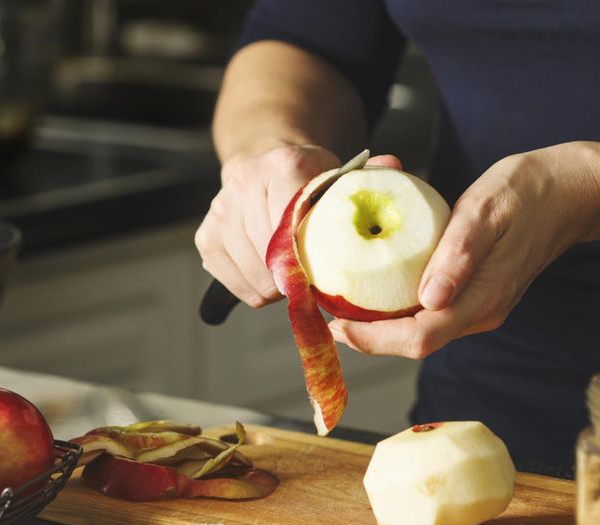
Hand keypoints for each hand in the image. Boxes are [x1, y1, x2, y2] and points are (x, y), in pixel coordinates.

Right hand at [195, 146, 401, 306]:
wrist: (263, 160)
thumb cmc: (309, 178)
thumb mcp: (340, 173)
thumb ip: (368, 176)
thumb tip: (393, 166)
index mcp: (282, 166)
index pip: (297, 230)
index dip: (314, 260)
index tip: (330, 270)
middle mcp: (243, 186)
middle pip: (275, 259)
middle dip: (298, 277)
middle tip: (315, 277)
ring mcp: (219, 213)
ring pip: (256, 279)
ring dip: (279, 287)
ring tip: (294, 273)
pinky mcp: (206, 239)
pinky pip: (238, 287)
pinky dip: (258, 290)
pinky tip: (272, 274)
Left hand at [328, 142, 599, 357]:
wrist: (574, 191)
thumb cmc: (530, 191)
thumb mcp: (488, 210)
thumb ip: (459, 254)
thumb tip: (429, 299)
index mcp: (482, 298)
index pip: (419, 338)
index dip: (373, 340)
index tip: (336, 326)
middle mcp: (480, 312)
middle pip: (415, 343)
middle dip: (368, 337)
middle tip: (326, 314)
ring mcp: (481, 307)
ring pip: (422, 331)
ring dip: (380, 325)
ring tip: (342, 303)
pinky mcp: (478, 295)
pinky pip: (432, 314)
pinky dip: (399, 308)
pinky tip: (376, 289)